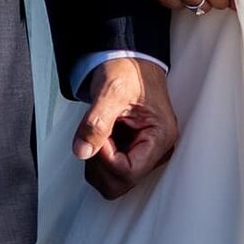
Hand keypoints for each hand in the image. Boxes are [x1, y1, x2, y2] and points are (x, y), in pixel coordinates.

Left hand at [74, 56, 177, 199]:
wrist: (128, 59)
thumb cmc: (128, 69)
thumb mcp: (110, 91)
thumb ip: (95, 123)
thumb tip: (82, 151)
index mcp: (161, 136)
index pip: (128, 172)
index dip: (106, 159)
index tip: (98, 135)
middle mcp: (158, 149)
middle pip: (121, 184)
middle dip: (100, 164)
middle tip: (95, 136)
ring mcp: (146, 152)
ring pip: (114, 181)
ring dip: (98, 161)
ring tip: (100, 132)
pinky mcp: (135, 151)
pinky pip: (112, 169)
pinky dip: (99, 157)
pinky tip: (103, 136)